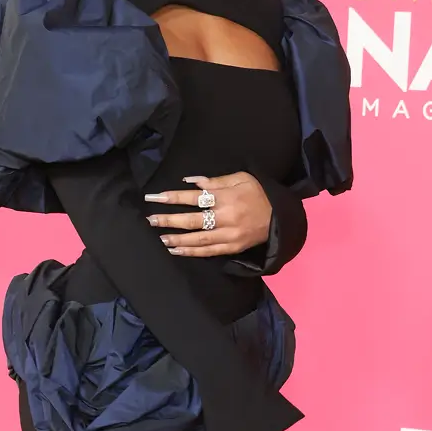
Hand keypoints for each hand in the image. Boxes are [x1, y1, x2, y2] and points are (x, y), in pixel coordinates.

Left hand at [144, 172, 271, 255]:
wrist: (280, 216)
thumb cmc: (259, 193)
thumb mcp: (241, 178)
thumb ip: (215, 180)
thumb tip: (190, 182)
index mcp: (225, 197)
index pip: (193, 197)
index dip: (172, 198)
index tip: (154, 198)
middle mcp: (225, 217)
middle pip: (192, 219)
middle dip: (169, 220)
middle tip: (151, 220)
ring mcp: (228, 235)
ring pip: (198, 239)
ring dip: (177, 238)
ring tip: (161, 237)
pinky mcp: (232, 247)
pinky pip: (209, 251)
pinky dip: (191, 251)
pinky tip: (176, 250)